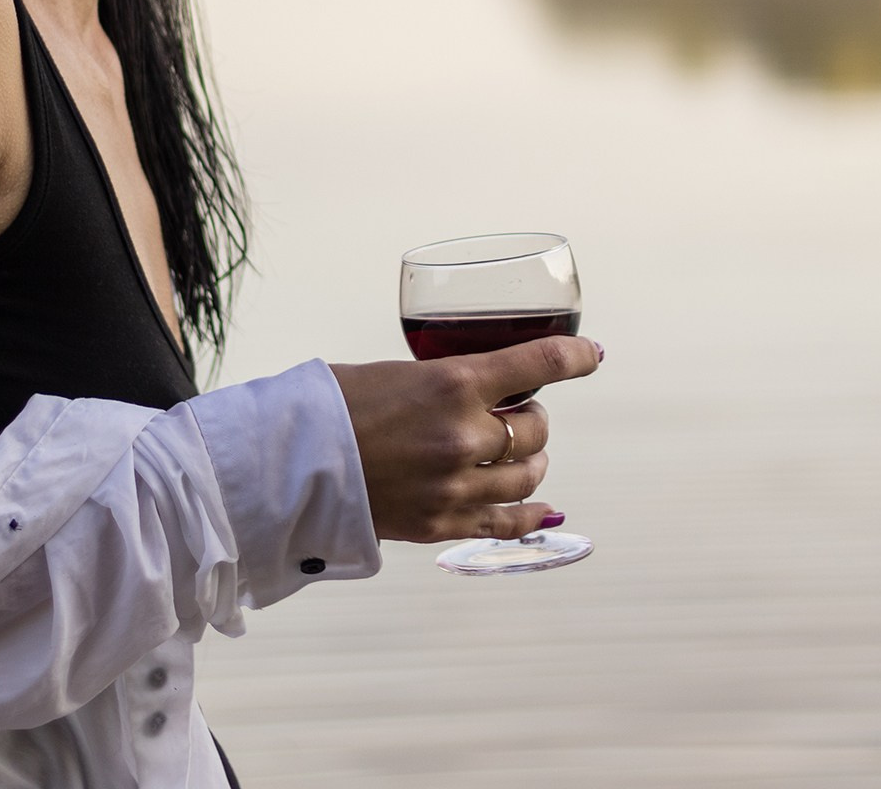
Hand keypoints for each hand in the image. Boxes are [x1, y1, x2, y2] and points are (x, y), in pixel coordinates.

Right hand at [329, 336, 599, 542]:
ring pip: (528, 476)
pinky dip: (533, 517)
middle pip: (535, 427)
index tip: (593, 355)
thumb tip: (479, 388)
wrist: (287, 465)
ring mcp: (455, 485)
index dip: (575, 358)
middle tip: (516, 411)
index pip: (540, 365)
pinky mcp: (441, 524)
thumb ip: (446, 383)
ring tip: (518, 454)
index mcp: (452, 384)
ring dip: (530, 461)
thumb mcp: (398, 373)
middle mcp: (463, 436)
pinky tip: (547, 511)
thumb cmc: (332, 406)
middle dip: (532, 416)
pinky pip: (506, 524)